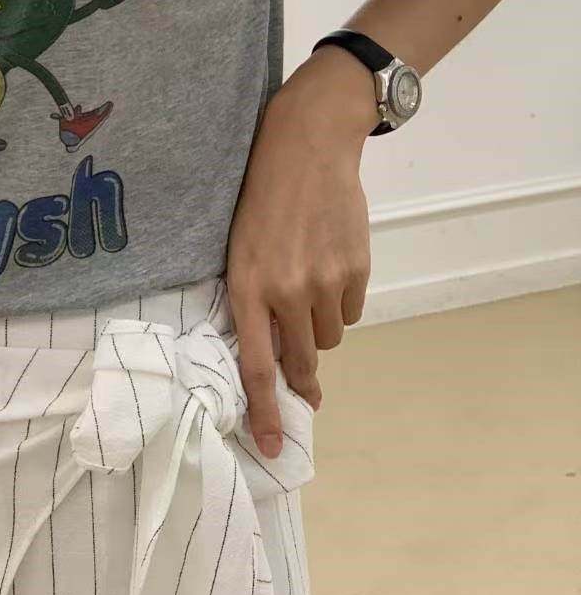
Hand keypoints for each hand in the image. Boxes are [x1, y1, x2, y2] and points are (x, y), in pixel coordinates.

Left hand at [226, 47, 376, 456]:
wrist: (306, 146)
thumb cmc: (259, 196)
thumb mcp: (238, 248)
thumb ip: (253, 300)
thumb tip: (273, 353)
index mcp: (248, 286)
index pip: (256, 366)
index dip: (266, 413)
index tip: (275, 448)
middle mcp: (288, 290)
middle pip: (302, 362)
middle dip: (302, 378)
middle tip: (304, 389)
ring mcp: (327, 281)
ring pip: (329, 338)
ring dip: (319, 329)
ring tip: (307, 288)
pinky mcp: (357, 269)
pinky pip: (351, 313)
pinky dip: (340, 305)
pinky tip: (328, 271)